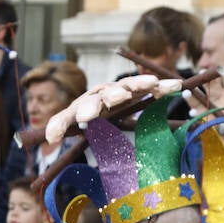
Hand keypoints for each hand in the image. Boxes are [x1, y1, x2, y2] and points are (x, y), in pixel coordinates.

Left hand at [44, 76, 182, 144]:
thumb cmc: (89, 118)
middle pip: (106, 94)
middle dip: (111, 96)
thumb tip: (50, 138)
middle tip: (116, 99)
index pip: (78, 108)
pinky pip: (151, 87)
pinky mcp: (140, 89)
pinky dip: (162, 86)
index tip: (82, 120)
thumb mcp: (72, 124)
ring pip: (129, 86)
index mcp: (85, 104)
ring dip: (139, 84)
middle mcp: (103, 94)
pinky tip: (173, 86)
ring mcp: (123, 90)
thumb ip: (60, 127)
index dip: (81, 113)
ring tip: (150, 84)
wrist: (108, 108)